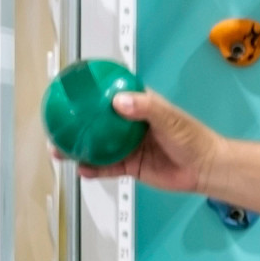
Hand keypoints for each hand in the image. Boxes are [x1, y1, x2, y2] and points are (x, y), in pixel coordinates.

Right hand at [62, 89, 222, 193]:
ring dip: (77, 148)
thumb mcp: (169, 118)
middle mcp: (127, 125)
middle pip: (94, 122)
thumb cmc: (193, 138)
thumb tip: (118, 102)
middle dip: (73, 123)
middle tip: (53, 124)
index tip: (65, 91)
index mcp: (136, 106)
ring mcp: (127, 146)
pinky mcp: (130, 166)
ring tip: (58, 149)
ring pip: (96, 146)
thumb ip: (145, 108)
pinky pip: (107, 167)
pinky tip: (81, 169)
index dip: (87, 92)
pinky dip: (93, 169)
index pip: (107, 94)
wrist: (206, 169)